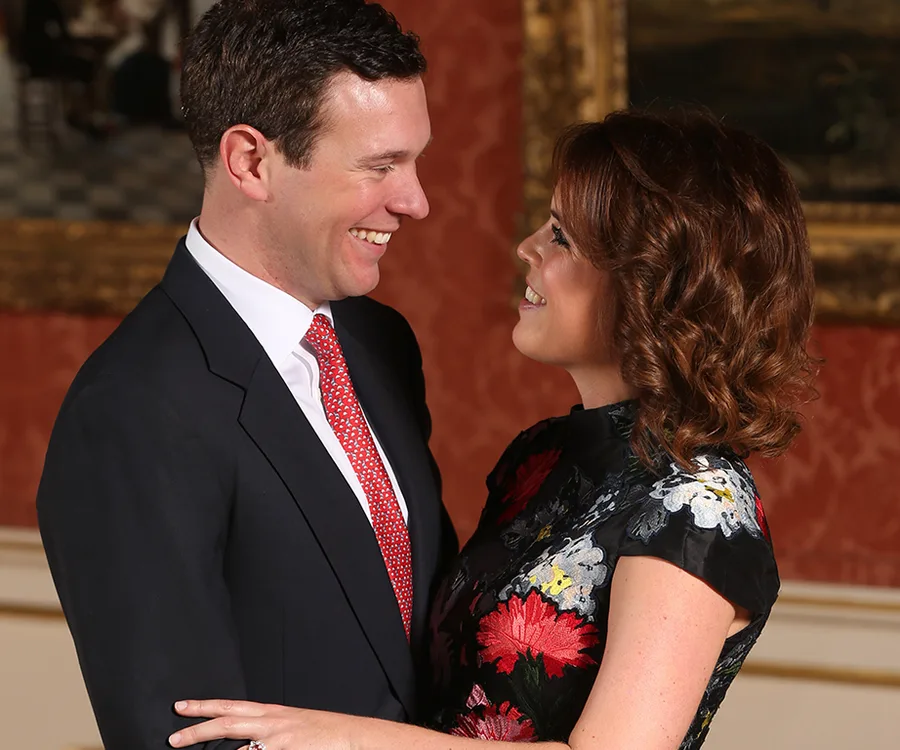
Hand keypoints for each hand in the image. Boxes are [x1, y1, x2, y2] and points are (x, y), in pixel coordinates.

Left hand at [168, 699, 355, 749]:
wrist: (352, 737)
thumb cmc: (325, 732)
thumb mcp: (293, 725)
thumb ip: (268, 731)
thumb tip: (246, 743)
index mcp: (272, 713)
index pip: (231, 707)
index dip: (205, 707)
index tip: (183, 708)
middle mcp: (271, 724)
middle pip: (227, 723)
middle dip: (197, 730)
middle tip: (173, 738)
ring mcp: (277, 741)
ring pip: (238, 749)